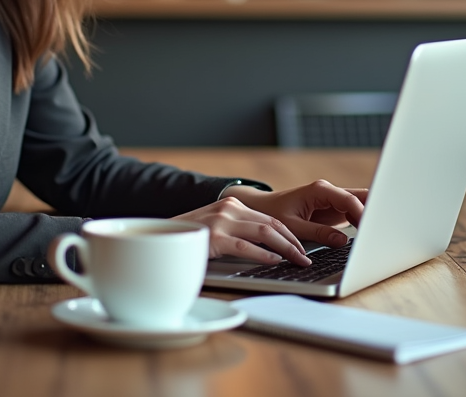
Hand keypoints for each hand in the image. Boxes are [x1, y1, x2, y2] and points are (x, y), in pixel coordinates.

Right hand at [173, 197, 313, 266]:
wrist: (159, 238)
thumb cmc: (190, 238)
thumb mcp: (218, 229)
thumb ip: (239, 232)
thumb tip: (271, 247)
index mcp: (232, 204)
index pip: (271, 218)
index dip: (290, 235)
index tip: (302, 249)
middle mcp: (228, 208)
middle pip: (273, 224)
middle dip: (294, 242)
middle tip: (306, 258)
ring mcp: (221, 220)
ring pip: (265, 232)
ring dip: (286, 248)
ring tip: (298, 261)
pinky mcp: (214, 236)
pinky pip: (245, 246)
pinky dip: (263, 254)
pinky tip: (274, 261)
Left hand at [226, 180, 366, 249]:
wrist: (263, 208)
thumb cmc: (273, 214)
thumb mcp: (293, 226)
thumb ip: (318, 233)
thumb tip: (342, 241)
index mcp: (320, 190)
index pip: (349, 200)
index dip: (363, 214)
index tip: (371, 230)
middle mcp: (329, 191)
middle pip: (360, 197)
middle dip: (374, 211)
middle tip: (385, 230)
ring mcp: (333, 199)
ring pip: (360, 203)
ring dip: (370, 217)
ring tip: (380, 234)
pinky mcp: (334, 208)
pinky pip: (354, 212)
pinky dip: (363, 221)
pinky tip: (369, 235)